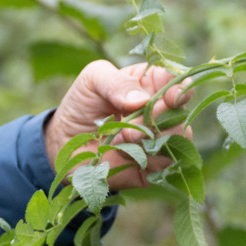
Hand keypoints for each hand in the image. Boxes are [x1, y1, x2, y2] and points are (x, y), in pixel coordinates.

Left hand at [43, 60, 190, 189]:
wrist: (65, 143)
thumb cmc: (82, 104)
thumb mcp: (93, 81)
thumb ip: (116, 82)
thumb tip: (142, 99)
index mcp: (151, 84)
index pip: (178, 82)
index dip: (181, 89)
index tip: (172, 96)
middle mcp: (162, 111)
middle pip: (181, 112)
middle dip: (161, 116)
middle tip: (135, 122)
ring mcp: (160, 138)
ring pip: (178, 138)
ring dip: (151, 138)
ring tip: (124, 138)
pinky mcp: (154, 165)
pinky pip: (164, 162)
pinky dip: (144, 157)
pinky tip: (123, 154)